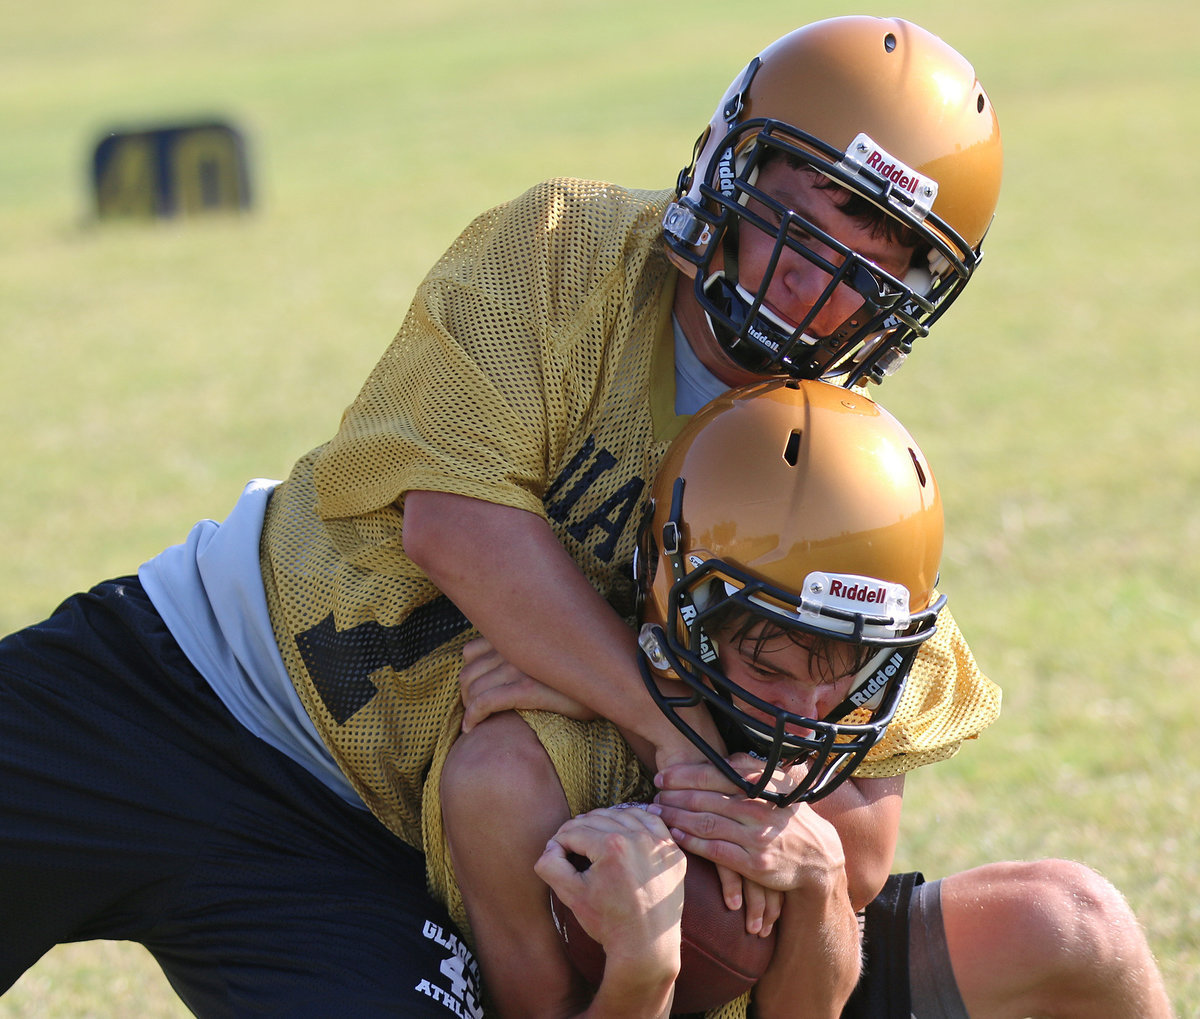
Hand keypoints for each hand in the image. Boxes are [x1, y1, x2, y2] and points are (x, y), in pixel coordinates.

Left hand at [459, 636, 596, 730]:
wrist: (609, 688)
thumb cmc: (576, 678)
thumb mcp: (546, 659)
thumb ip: (522, 655)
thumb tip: (494, 665)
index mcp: (517, 636)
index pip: (470, 652)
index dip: (469, 677)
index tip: (475, 695)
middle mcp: (516, 647)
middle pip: (468, 674)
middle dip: (466, 696)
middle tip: (476, 713)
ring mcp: (522, 666)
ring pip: (474, 689)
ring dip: (469, 709)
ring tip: (476, 723)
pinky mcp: (528, 688)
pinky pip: (486, 702)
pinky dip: (472, 717)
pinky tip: (472, 728)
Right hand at [535, 806, 685, 991]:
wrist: (646, 946)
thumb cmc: (608, 922)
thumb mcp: (571, 895)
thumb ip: (550, 865)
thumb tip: (550, 846)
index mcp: (611, 847)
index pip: (574, 831)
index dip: (560, 841)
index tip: (556, 852)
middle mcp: (638, 838)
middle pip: (597, 820)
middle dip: (578, 830)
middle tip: (570, 844)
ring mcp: (659, 844)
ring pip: (623, 815)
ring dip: (605, 821)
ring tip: (593, 834)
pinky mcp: (673, 852)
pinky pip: (652, 821)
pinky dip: (636, 818)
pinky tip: (624, 823)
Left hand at [650, 755, 845, 938]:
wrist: (818, 856)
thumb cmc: (789, 816)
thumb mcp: (778, 785)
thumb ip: (751, 768)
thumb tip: (724, 754)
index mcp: (761, 786)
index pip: (715, 775)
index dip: (684, 775)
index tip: (662, 775)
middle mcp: (757, 808)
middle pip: (705, 799)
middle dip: (674, 796)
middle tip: (653, 795)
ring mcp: (755, 836)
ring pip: (706, 823)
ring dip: (677, 817)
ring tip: (656, 813)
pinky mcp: (753, 863)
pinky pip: (715, 850)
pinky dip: (692, 842)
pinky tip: (675, 835)